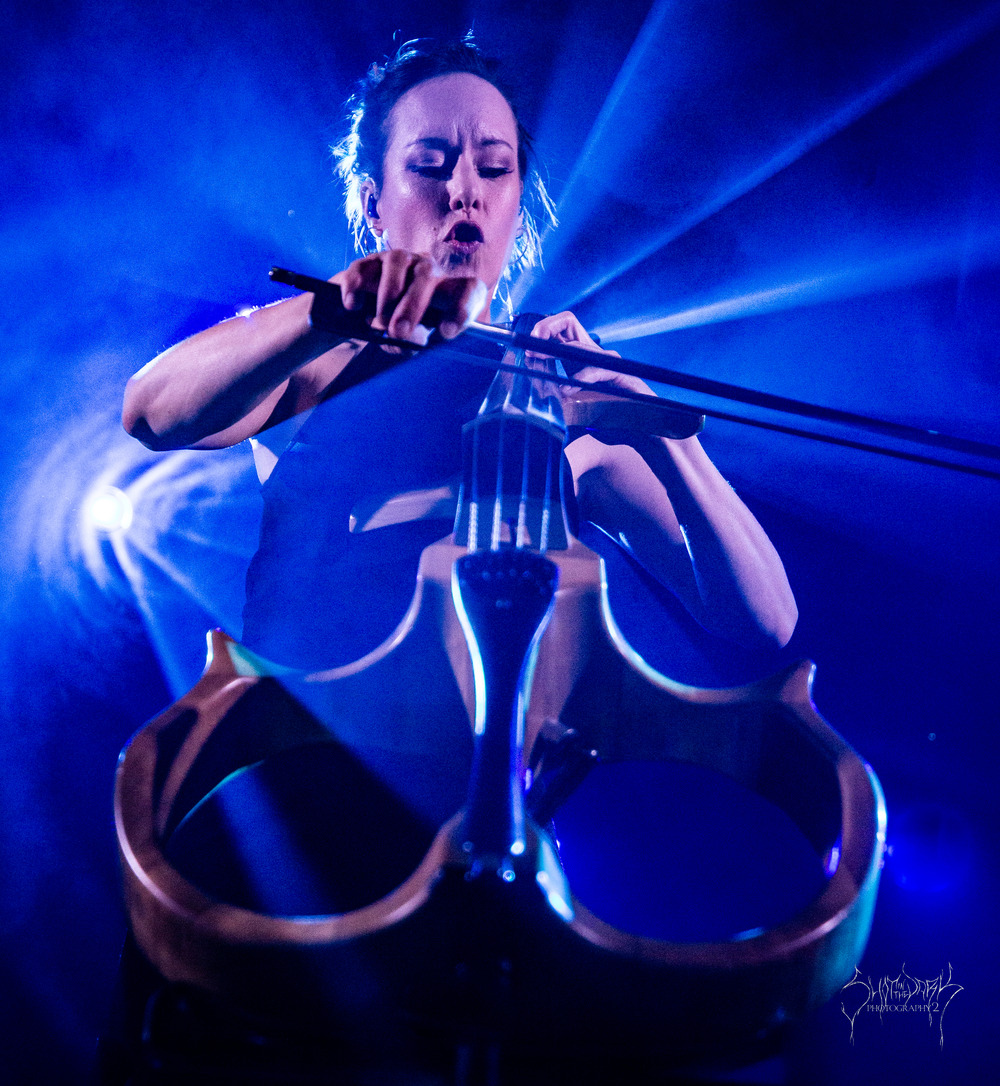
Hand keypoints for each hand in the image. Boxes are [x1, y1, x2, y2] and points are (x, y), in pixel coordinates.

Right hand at [332, 251, 487, 344]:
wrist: (370, 317)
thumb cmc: (404, 330)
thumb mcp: (415, 341)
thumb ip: (416, 342)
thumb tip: (410, 342)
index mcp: (448, 291)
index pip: (468, 290)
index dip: (461, 309)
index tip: (446, 333)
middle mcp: (426, 269)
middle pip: (427, 275)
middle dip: (412, 305)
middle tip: (398, 332)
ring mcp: (398, 261)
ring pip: (397, 261)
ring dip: (388, 294)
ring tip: (380, 323)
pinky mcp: (369, 262)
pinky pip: (362, 267)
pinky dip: (356, 286)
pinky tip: (353, 306)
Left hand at [530, 312, 684, 446]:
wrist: (637, 425)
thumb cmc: (604, 413)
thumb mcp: (571, 400)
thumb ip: (555, 389)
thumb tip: (532, 382)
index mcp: (581, 355)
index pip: (562, 327)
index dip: (545, 329)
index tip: (528, 345)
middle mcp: (594, 353)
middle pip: (569, 323)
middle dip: (547, 330)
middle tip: (532, 347)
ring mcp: (608, 362)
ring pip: (581, 346)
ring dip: (558, 353)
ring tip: (541, 361)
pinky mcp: (621, 375)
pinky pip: (599, 369)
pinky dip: (583, 376)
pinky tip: (571, 388)